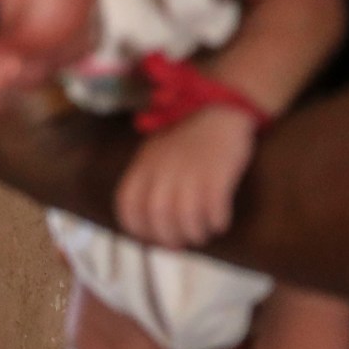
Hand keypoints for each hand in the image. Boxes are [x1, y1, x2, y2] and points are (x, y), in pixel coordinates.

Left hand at [115, 107, 257, 248]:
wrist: (220, 105)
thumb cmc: (188, 134)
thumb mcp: (155, 151)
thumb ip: (147, 179)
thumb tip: (149, 219)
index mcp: (143, 165)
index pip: (128, 206)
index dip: (138, 230)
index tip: (152, 239)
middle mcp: (164, 170)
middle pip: (158, 216)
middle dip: (169, 238)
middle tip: (181, 244)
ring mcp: (191, 171)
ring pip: (185, 217)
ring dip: (194, 233)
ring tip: (202, 234)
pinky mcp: (218, 172)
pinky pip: (214, 208)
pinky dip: (216, 222)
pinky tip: (220, 223)